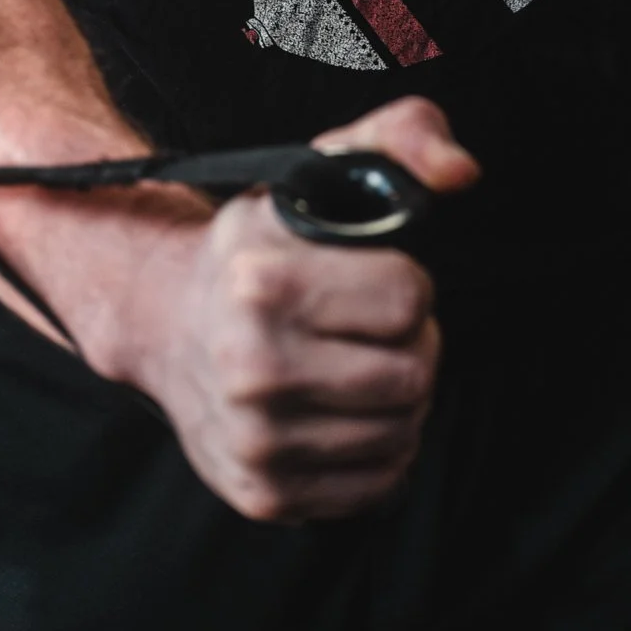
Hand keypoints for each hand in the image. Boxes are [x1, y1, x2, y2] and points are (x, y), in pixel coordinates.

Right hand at [100, 96, 478, 520]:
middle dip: (411, 345)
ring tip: (359, 365)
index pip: (408, 299)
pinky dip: (379, 452)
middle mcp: (252, 369)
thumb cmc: (263, 245)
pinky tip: (345, 413)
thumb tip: (462, 172)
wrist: (168, 322)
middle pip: (414, 375)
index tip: (374, 278)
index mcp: (262, 284)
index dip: (406, 285)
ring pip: (403, 434)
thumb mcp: (322, 168)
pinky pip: (377, 487)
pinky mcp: (263, 494)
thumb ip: (403, 136)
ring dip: (400, 401)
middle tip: (375, 328)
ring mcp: (255, 439)